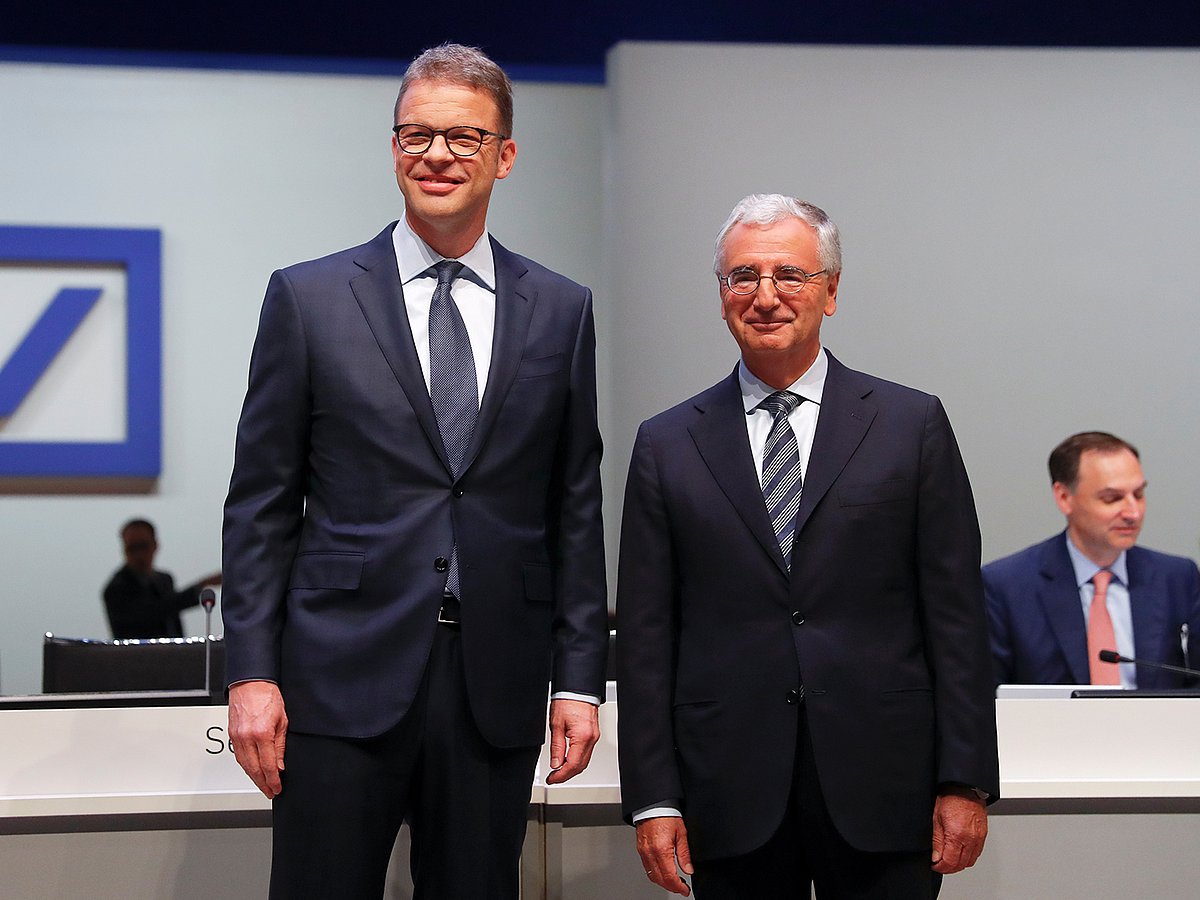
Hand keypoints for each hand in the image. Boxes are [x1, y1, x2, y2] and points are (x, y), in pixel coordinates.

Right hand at [228, 680, 287, 798]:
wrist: (250, 683)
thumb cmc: (268, 696)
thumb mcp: (282, 720)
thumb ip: (281, 745)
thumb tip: (280, 765)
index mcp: (261, 733)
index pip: (268, 765)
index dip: (273, 780)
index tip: (277, 788)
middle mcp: (246, 737)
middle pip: (254, 769)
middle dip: (263, 784)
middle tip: (271, 792)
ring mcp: (236, 737)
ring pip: (244, 765)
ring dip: (253, 778)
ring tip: (263, 785)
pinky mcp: (232, 735)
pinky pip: (238, 756)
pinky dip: (246, 767)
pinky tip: (252, 771)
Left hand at [545, 698, 598, 783]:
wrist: (577, 689)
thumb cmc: (567, 701)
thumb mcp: (556, 725)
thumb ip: (557, 747)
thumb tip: (555, 764)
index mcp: (582, 736)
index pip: (573, 765)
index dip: (561, 775)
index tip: (551, 779)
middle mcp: (591, 738)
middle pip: (581, 766)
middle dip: (566, 775)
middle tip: (553, 778)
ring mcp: (594, 737)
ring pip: (585, 761)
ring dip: (572, 769)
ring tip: (558, 771)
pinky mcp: (593, 734)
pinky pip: (587, 752)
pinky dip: (577, 760)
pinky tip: (568, 761)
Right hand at [636, 816, 692, 895]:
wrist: (653, 805)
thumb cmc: (666, 815)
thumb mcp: (682, 833)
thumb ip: (685, 854)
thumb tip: (688, 870)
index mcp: (662, 850)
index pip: (669, 877)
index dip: (678, 887)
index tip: (685, 890)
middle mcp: (650, 853)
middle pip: (660, 880)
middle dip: (672, 887)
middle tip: (681, 888)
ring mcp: (643, 852)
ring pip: (652, 876)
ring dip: (663, 882)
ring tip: (674, 882)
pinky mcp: (640, 850)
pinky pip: (647, 868)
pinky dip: (655, 874)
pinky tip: (663, 872)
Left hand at [931, 787, 987, 873]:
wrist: (964, 788)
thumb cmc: (950, 798)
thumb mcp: (936, 819)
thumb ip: (937, 841)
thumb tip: (935, 857)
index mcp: (957, 835)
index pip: (950, 862)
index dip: (940, 867)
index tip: (934, 865)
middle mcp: (970, 839)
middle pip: (961, 864)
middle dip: (949, 868)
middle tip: (940, 864)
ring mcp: (979, 838)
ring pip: (970, 861)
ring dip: (959, 864)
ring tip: (949, 860)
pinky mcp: (983, 835)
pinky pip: (977, 853)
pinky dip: (968, 857)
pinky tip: (960, 853)